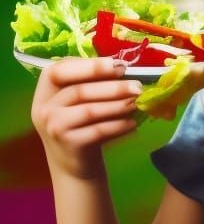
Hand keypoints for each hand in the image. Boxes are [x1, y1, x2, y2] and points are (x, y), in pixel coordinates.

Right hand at [31, 56, 141, 180]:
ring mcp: (54, 127)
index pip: (60, 71)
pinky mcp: (68, 145)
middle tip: (138, 86)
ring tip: (137, 102)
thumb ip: (94, 78)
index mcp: (47, 87)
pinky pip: (98, 131)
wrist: (73, 158)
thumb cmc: (81, 117)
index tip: (119, 65)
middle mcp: (45, 107)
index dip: (90, 66)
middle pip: (80, 91)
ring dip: (119, 105)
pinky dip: (119, 125)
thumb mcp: (79, 95)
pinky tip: (133, 123)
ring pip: (90, 111)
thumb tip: (123, 65)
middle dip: (113, 87)